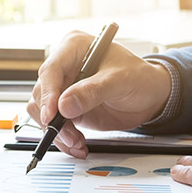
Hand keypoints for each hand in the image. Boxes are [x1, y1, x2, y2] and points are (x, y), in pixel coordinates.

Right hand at [27, 30, 171, 157]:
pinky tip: (77, 144)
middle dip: (53, 118)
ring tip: (77, 142)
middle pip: (42, 93)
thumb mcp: (119, 81)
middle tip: (69, 135)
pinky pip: (54, 124)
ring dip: (57, 131)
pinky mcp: (66, 107)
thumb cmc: (138, 78)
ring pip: (42, 111)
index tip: (52, 115)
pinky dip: (63, 138)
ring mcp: (63, 88)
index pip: (51, 70)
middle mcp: (64, 67)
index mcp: (73, 48)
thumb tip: (64, 106)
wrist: (149, 96)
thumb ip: (92, 92)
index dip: (48, 94)